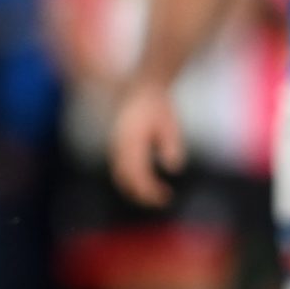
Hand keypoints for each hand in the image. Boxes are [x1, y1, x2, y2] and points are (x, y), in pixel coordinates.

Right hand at [109, 79, 183, 204]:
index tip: (165, 197)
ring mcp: (115, 146)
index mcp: (130, 141)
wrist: (142, 88)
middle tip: (162, 200)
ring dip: (136, 188)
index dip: (149, 190)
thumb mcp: (170, 123)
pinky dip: (132, 179)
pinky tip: (148, 181)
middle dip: (141, 194)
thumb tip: (174, 167)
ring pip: (120, 175)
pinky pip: (120, 168)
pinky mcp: (117, 146)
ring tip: (156, 194)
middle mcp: (118, 146)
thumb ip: (171, 144)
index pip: (137, 175)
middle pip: (124, 179)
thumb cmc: (159, 106)